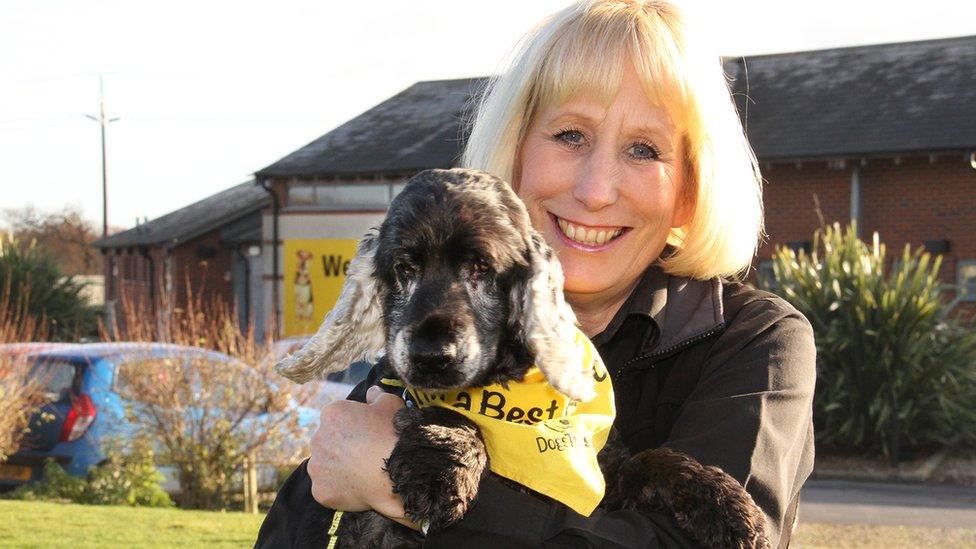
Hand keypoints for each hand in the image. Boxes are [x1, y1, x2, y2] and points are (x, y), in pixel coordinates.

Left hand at [308, 386, 418, 529]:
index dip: (354, 426)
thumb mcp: (391, 404)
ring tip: (361, 474)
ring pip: (324, 466)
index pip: (337, 418)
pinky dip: (339, 490)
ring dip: (337, 468)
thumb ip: (377, 395)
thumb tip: (371, 392)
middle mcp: (317, 438)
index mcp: (332, 414)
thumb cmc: (394, 435)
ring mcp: (317, 467)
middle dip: (342, 447)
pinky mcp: (320, 491)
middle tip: (365, 455)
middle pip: (328, 442)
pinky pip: (327, 489)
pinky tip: (357, 489)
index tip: (368, 435)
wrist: (399, 473)